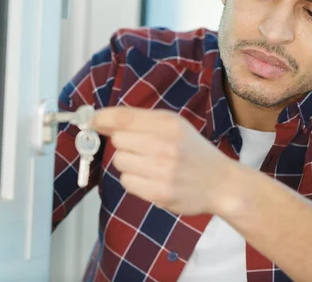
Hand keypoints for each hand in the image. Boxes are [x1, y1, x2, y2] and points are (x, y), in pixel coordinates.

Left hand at [91, 107, 233, 214]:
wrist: (221, 183)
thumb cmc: (193, 151)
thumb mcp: (174, 126)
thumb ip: (139, 121)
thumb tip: (100, 120)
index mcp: (168, 124)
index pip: (123, 118)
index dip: (101, 118)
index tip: (91, 120)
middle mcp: (164, 145)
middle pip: (118, 140)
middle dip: (125, 144)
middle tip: (142, 148)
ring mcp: (162, 171)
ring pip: (119, 162)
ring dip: (129, 163)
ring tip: (149, 165)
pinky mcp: (159, 193)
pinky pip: (126, 182)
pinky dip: (134, 180)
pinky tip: (151, 178)